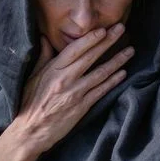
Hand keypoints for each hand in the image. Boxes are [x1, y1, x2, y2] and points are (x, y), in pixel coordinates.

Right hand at [13, 23, 132, 155]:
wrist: (30, 131)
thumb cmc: (29, 102)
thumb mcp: (32, 77)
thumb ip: (42, 57)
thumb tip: (45, 38)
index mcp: (52, 70)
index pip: (75, 49)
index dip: (90, 38)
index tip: (103, 29)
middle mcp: (65, 79)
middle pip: (90, 57)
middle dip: (108, 42)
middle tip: (121, 29)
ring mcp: (75, 93)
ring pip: (100, 73)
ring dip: (117, 61)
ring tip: (130, 51)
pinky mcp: (82, 107)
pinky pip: (101, 91)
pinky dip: (113, 81)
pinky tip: (123, 73)